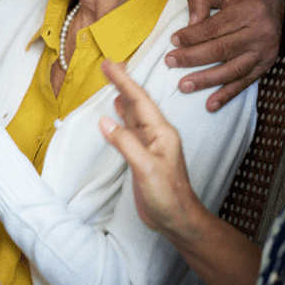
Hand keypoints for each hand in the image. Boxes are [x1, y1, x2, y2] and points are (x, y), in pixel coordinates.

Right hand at [98, 60, 203, 236]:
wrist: (178, 220)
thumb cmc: (168, 196)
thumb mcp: (146, 168)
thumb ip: (126, 143)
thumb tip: (105, 121)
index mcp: (161, 132)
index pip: (139, 100)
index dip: (124, 81)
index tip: (110, 65)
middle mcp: (157, 134)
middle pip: (136, 102)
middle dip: (122, 83)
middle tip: (108, 66)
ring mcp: (150, 144)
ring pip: (133, 114)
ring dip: (122, 97)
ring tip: (112, 81)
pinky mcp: (143, 155)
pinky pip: (130, 129)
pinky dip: (121, 117)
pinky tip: (116, 111)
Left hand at [165, 0, 283, 110]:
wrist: (271, 3)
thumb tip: (191, 24)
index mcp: (248, 11)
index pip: (215, 27)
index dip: (192, 36)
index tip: (173, 41)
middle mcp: (259, 33)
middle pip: (222, 50)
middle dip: (193, 58)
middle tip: (170, 62)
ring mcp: (264, 52)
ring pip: (232, 70)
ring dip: (206, 80)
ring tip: (184, 86)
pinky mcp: (265, 66)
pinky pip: (245, 83)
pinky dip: (227, 96)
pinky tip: (211, 104)